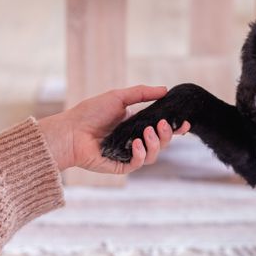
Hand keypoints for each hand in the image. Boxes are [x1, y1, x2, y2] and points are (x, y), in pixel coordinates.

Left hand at [38, 85, 189, 173]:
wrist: (70, 131)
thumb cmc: (90, 112)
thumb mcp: (119, 97)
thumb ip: (142, 93)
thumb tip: (165, 89)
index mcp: (137, 124)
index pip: (162, 128)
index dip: (176, 128)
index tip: (185, 123)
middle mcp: (135, 140)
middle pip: (162, 142)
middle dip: (167, 134)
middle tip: (163, 124)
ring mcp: (128, 154)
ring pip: (154, 155)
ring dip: (155, 143)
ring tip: (147, 132)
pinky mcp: (120, 166)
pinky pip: (138, 163)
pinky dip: (141, 154)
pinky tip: (137, 143)